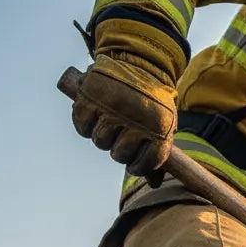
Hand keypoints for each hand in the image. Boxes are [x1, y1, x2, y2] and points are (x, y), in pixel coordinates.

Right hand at [71, 54, 176, 179]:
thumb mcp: (164, 124)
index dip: (137, 167)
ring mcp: (113, 107)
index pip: (143, 165)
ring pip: (100, 142)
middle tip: (121, 134)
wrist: (142, 61)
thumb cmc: (153, 100)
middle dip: (119, 149)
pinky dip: (83, 123)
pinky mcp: (91, 96)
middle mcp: (136, 120)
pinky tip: (92, 114)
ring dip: (102, 135)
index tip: (135, 160)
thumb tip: (153, 185)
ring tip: (109, 121)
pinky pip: (81, 126)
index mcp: (159, 129)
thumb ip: (158, 152)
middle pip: (118, 155)